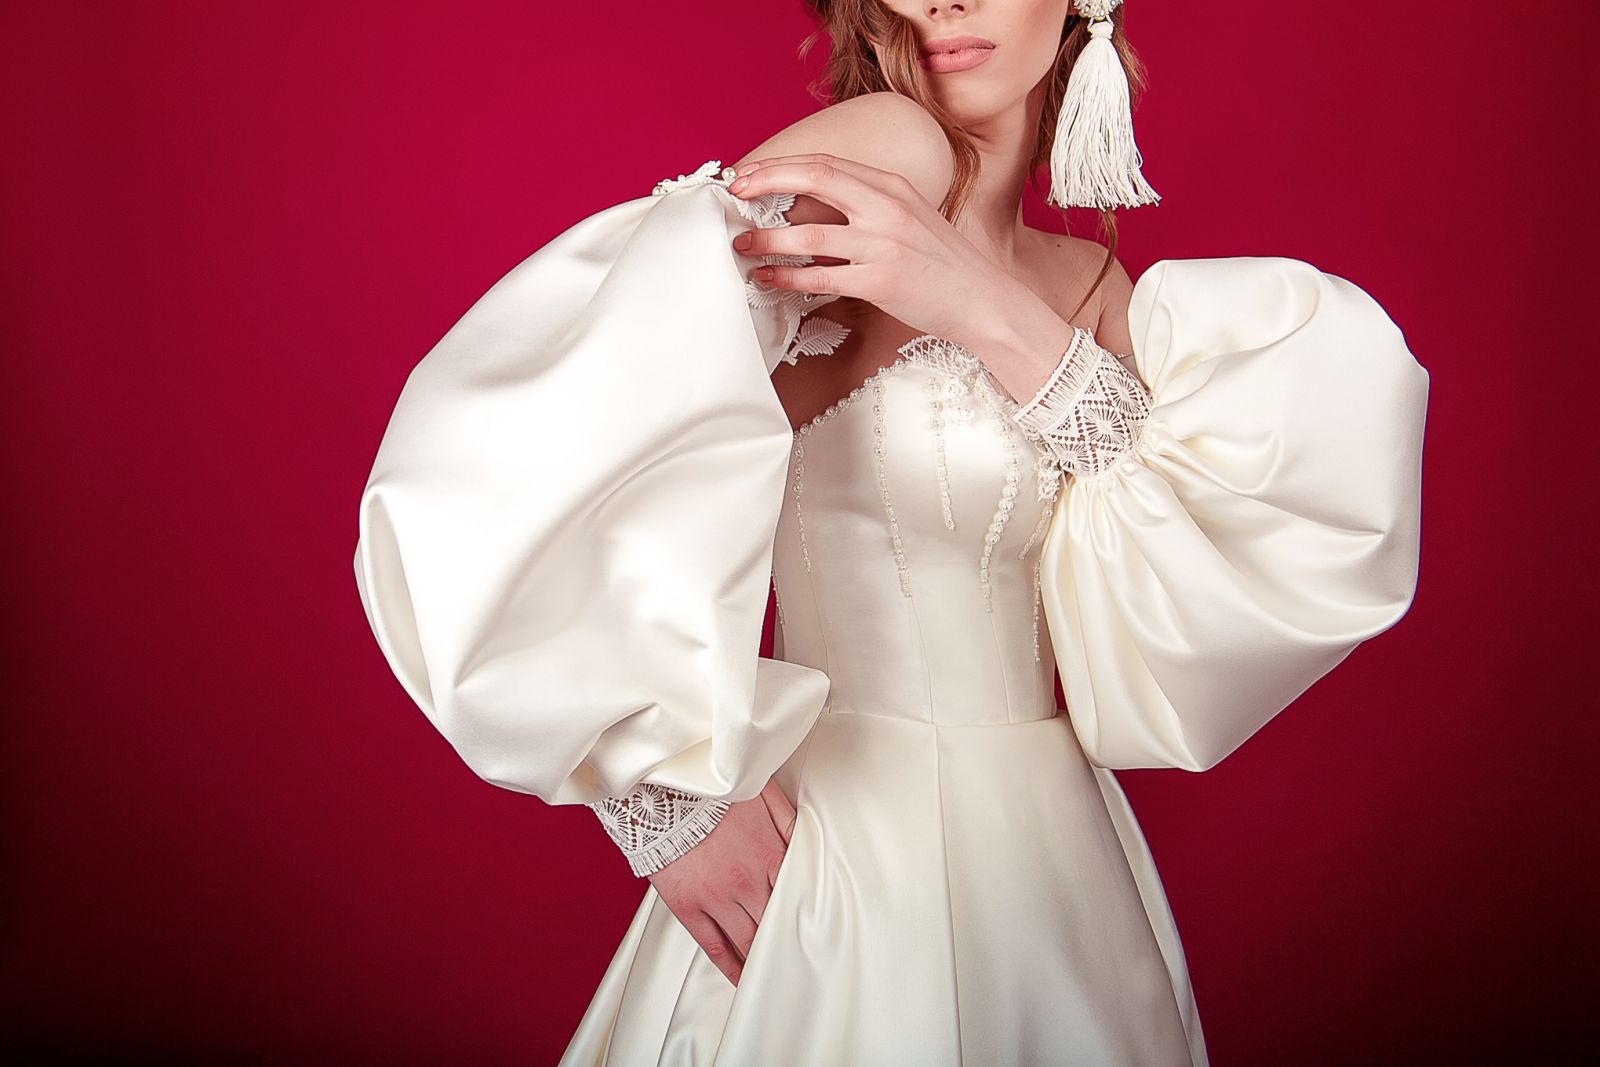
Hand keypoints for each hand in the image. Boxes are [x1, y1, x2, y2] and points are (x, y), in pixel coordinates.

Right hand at [645, 778, 797, 986]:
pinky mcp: (688, 907)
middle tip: (801, 957)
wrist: (660, 793)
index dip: (807, 914)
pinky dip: (730, 966)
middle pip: (775, 923)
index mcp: (767, 854)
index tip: (815, 928)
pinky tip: (741, 976)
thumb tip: (808, 840)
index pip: (797, 895)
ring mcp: (715, 898)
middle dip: (788, 940)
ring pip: (748, 941)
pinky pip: (714, 947)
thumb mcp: (761, 793)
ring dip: (762, 958)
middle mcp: (746, 882)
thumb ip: (788, 820)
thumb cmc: (708, 792)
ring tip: (776, 972)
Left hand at [726, 153, 1020, 353]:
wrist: (982, 299)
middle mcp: (887, 208)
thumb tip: (813, 205)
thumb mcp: (909, 216)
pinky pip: (821, 277)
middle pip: (816, 178)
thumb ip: (869, 203)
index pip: (827, 162)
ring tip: (743, 245)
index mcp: (892, 185)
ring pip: (810, 235)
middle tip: (734, 196)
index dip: (781, 166)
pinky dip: (788, 277)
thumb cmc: (940, 262)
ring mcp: (884, 245)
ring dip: (768, 239)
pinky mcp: (881, 281)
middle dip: (767, 182)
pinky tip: (768, 278)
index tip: (749, 175)